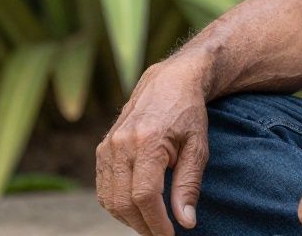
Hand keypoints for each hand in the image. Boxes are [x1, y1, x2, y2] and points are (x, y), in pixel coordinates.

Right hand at [96, 50, 210, 234]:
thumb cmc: (188, 113)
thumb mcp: (198, 146)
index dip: (156, 223)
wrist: (170, 81)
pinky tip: (136, 208)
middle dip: (143, 226)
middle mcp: (122, 143)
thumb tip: (186, 221)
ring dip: (128, 219)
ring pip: (109, 199)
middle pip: (123, 202)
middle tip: (162, 234)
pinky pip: (103, 188)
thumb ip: (189, 184)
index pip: (145, 196)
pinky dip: (117, 204)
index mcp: (148, 141)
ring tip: (151, 223)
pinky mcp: (103, 148)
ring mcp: (108, 145)